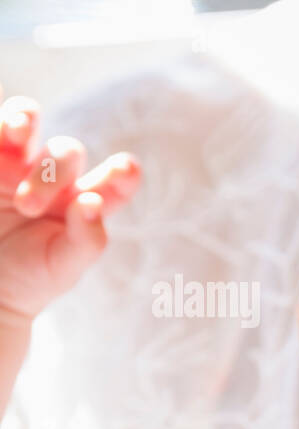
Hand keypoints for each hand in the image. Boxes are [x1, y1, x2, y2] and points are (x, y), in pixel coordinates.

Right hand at [0, 84, 140, 326]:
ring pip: (25, 122)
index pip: (113, 181)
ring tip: (17, 131)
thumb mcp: (62, 268)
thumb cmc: (30, 278)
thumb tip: (92, 203)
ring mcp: (13, 164)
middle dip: (49, 174)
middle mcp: (53, 178)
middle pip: (65, 152)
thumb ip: (86, 240)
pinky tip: (2, 139)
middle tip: (28, 207)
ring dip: (22, 120)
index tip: (126, 169)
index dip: (122, 172)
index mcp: (84, 203)